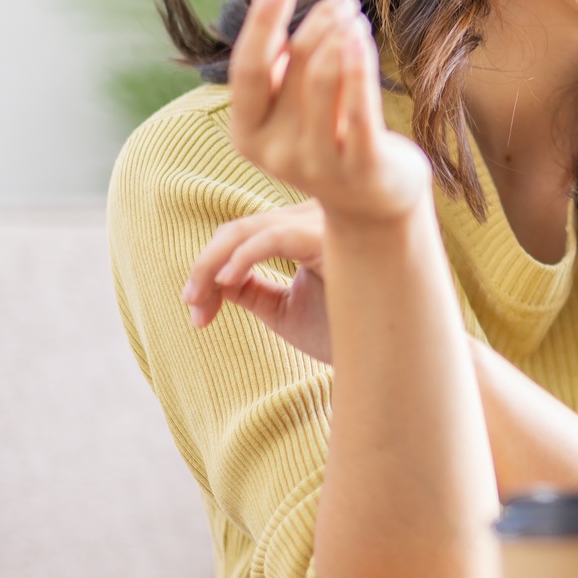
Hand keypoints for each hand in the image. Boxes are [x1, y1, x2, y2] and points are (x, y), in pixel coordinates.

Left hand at [181, 200, 333, 363]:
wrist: (385, 360)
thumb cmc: (342, 334)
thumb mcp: (284, 310)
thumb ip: (249, 289)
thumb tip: (210, 279)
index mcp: (311, 228)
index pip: (246, 232)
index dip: (210, 268)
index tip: (197, 314)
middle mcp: (320, 217)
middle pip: (241, 228)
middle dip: (205, 268)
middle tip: (192, 309)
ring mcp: (327, 224)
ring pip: (249, 229)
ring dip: (211, 266)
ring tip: (197, 303)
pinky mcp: (329, 239)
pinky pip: (272, 237)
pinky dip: (241, 258)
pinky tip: (225, 283)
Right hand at [226, 0, 431, 225]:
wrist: (372, 205)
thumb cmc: (331, 139)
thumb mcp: (294, 110)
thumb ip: (282, 71)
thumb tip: (275, 6)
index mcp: (248, 135)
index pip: (248, 70)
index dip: (262, 23)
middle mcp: (276, 154)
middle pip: (293, 68)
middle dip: (318, 25)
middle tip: (343, 2)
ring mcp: (319, 166)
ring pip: (323, 82)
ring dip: (340, 37)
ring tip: (355, 16)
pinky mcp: (362, 169)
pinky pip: (359, 110)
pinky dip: (359, 68)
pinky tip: (362, 37)